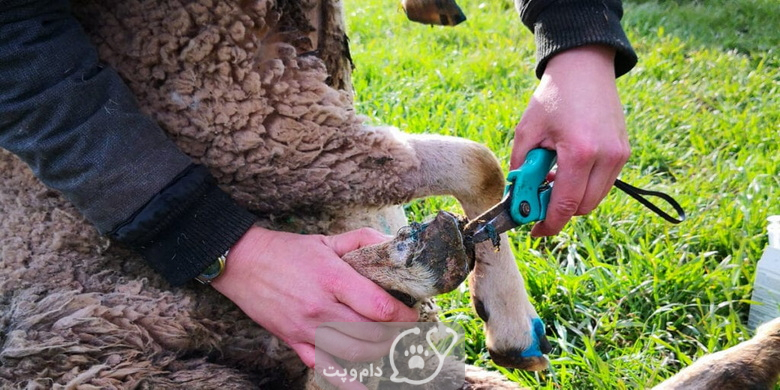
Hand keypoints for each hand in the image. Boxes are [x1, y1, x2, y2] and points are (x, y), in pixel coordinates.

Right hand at [211, 226, 418, 366]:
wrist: (242, 263)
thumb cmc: (287, 251)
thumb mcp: (327, 239)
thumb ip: (362, 241)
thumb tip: (392, 245)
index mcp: (333, 279)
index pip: (379, 306)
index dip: (403, 315)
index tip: (414, 315)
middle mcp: (321, 307)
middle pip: (371, 333)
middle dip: (394, 334)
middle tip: (404, 329)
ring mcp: (307, 328)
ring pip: (353, 352)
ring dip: (377, 351)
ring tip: (387, 344)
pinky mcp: (293, 341)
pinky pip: (323, 366)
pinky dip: (345, 379)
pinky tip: (362, 385)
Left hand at [511, 45, 629, 235]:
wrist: (584, 67)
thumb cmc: (553, 97)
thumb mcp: (527, 132)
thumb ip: (522, 170)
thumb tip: (518, 199)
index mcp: (579, 153)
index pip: (565, 205)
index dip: (548, 224)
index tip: (534, 232)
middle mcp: (605, 157)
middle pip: (582, 208)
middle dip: (558, 211)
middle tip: (537, 200)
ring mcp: (619, 155)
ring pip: (595, 198)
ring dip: (572, 198)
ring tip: (552, 178)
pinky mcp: (624, 152)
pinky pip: (604, 183)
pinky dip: (585, 185)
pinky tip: (568, 169)